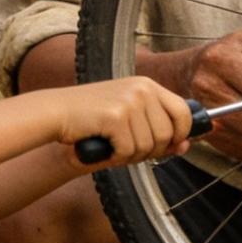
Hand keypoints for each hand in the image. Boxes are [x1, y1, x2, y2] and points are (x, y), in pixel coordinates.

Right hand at [56, 77, 194, 166]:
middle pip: (167, 134)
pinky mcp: (116, 116)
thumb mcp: (130, 119)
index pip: (183, 111)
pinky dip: (116, 157)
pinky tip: (104, 148)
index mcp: (148, 84)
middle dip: (152, 151)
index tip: (171, 145)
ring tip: (112, 146)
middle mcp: (142, 89)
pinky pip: (129, 151)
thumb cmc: (92, 119)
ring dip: (131, 156)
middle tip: (129, 150)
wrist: (56, 113)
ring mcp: (130, 101)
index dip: (181, 133)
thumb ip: (158, 131)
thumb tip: (185, 146)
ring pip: (148, 146)